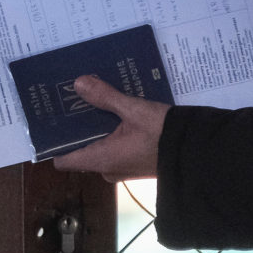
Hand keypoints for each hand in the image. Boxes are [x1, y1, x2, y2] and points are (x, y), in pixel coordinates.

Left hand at [53, 75, 168, 181]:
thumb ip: (106, 97)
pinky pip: (115, 145)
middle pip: (80, 148)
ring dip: (95, 126)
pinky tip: (114, 109)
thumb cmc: (165, 134)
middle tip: (72, 100)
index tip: (50, 121)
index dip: (54, 142)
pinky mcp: (136, 161)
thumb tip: (78, 84)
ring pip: (99, 145)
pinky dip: (112, 130)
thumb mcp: (134, 110)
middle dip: (76, 126)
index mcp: (101, 160)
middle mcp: (108, 168)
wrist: (201, 153)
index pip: (63, 160)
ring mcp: (122, 167)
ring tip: (91, 99)